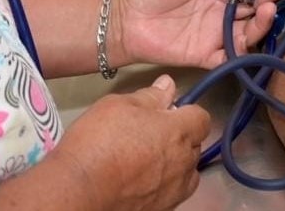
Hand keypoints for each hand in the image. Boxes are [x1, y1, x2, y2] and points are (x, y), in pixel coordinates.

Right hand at [50, 74, 209, 210]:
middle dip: (178, 135)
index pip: (201, 117)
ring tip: (146, 157)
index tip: (169, 110)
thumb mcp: (118, 105)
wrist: (82, 187)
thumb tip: (167, 86)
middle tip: (149, 131)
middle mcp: (183, 161)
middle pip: (194, 144)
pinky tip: (142, 177)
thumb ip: (149, 96)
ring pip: (186, 170)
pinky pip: (174, 191)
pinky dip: (164, 183)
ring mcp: (175, 188)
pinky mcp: (164, 207)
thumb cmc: (98, 143)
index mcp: (176, 131)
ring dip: (174, 161)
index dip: (186, 111)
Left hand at [110, 0, 284, 68]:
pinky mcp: (208, 53)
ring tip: (270, 5)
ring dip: (263, 17)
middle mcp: (220, 8)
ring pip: (249, 27)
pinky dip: (246, 48)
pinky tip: (254, 33)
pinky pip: (232, 54)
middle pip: (253, 1)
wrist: (123, 21)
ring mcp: (216, 31)